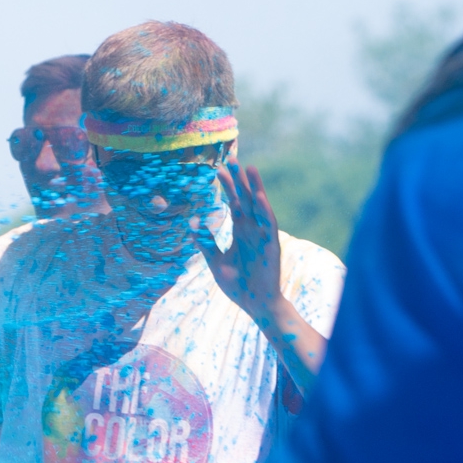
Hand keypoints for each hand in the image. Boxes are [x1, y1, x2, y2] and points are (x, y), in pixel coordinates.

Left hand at [193, 162, 283, 322]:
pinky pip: (268, 224)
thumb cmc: (238, 285)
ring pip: (259, 206)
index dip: (227, 187)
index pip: (234, 203)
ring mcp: (263, 235)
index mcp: (241, 231)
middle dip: (239, 180)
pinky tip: (258, 196)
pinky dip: (264, 209)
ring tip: (249, 168)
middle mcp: (253, 229)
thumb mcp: (215, 261)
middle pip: (246, 199)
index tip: (217, 170)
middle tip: (231, 159)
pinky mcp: (271, 245)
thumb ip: (205, 242)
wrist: (254, 304)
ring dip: (255, 187)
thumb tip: (190, 223)